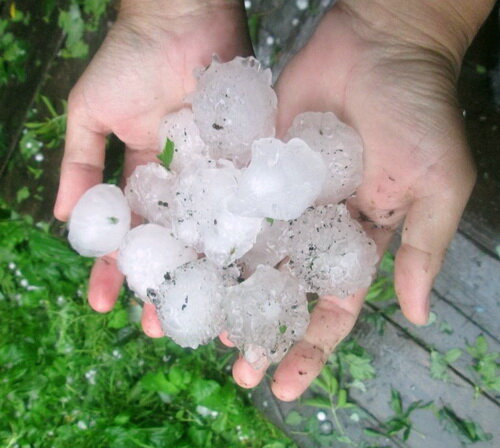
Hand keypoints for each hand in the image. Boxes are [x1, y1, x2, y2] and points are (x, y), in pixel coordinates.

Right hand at [54, 0, 250, 335]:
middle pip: (174, 242)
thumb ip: (79, 162)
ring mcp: (217, 175)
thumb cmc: (130, 60)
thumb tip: (62, 217)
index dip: (116, 266)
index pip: (130, 232)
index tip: (105, 302)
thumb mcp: (91, 112)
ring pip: (212, 232)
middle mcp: (183, 183)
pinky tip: (245, 272)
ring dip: (207, 274)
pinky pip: (248, 202)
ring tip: (207, 316)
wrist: (182, 18)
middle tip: (159, 326)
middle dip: (165, 282)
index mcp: (144, 175)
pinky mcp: (248, 161)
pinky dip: (248, 236)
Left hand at [230, 0, 491, 399]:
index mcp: (358, 238)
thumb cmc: (418, 111)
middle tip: (233, 366)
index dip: (310, 346)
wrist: (379, 41)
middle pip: (283, 288)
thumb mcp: (437, 184)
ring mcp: (281, 196)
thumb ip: (422, 248)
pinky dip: (210, 232)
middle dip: (261, 327)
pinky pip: (230, 203)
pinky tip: (187, 260)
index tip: (283, 383)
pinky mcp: (255, 165)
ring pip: (249, 253)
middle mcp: (315, 225)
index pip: (332, 305)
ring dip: (226, 289)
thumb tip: (415, 314)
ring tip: (199, 324)